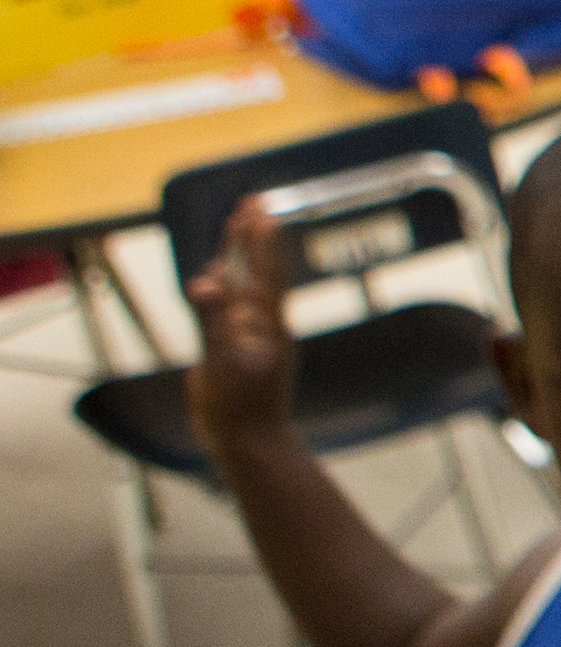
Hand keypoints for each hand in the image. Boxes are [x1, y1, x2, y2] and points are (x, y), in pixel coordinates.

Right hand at [182, 202, 300, 445]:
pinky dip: (225, 288)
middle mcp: (263, 327)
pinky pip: (232, 310)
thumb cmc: (238, 410)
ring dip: (239, 257)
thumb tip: (206, 282)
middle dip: (252, 238)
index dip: (261, 243)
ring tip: (236, 226)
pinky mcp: (238, 351)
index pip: (266, 275)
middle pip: (259, 272)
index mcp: (267, 328)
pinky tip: (217, 277)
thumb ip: (213, 322)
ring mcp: (252, 338)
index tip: (259, 211)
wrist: (250, 445)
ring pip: (245, 288)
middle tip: (251, 202)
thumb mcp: (221, 364)